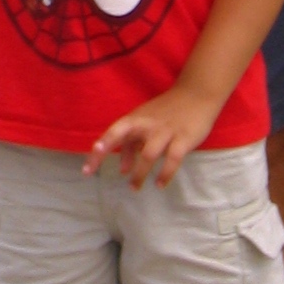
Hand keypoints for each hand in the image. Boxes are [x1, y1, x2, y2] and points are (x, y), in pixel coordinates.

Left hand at [84, 82, 220, 189]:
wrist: (196, 94)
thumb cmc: (167, 112)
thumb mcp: (145, 124)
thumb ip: (132, 145)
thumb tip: (122, 170)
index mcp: (136, 118)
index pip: (113, 132)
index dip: (99, 149)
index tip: (87, 169)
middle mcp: (147, 123)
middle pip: (123, 135)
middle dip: (106, 152)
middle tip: (94, 174)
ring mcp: (165, 130)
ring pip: (148, 153)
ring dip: (139, 173)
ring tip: (134, 188)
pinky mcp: (183, 138)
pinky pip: (173, 159)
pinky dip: (165, 173)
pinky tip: (159, 184)